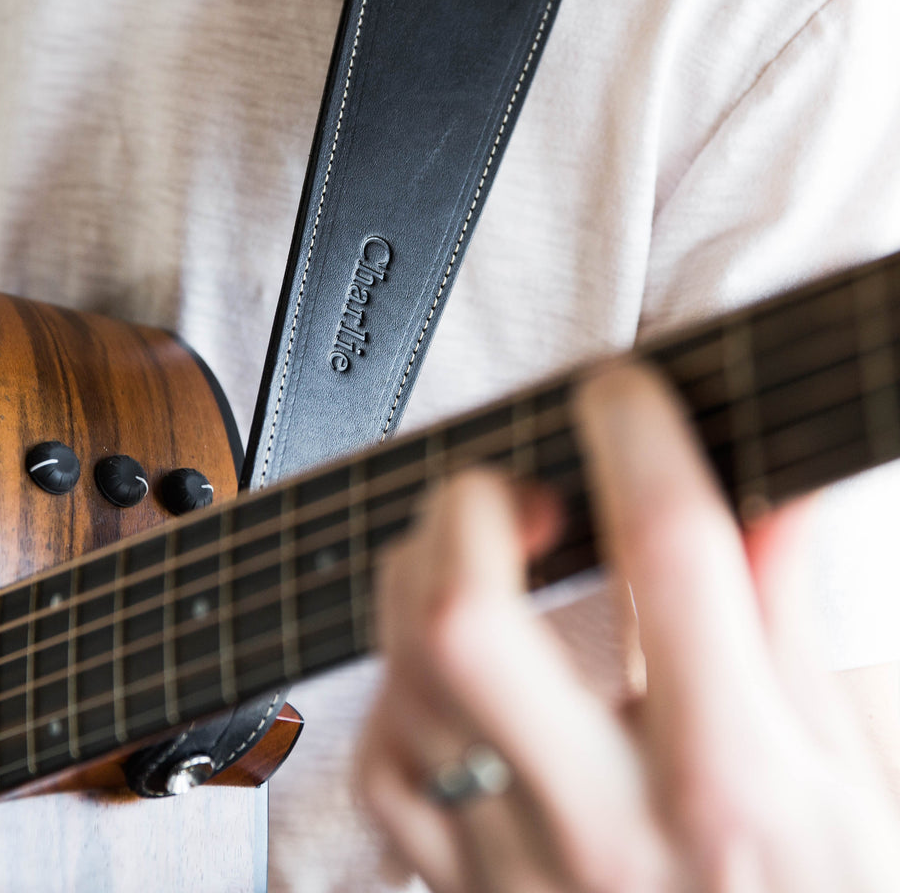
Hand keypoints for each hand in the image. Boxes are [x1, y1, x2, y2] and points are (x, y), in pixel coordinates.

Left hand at [356, 361, 899, 890]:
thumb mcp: (869, 780)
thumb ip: (802, 622)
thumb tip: (776, 490)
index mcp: (744, 784)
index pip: (675, 549)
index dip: (640, 432)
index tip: (623, 390)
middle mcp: (613, 827)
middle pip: (465, 620)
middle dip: (470, 508)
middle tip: (518, 487)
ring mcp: (519, 873)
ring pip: (402, 679)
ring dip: (421, 576)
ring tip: (480, 553)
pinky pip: (383, 763)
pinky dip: (400, 685)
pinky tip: (452, 667)